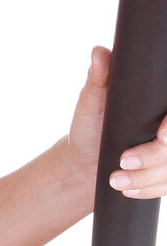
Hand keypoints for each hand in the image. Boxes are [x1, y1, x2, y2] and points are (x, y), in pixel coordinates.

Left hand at [69, 44, 166, 199]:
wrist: (86, 160)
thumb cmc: (91, 124)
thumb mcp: (92, 99)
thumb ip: (99, 77)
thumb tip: (99, 54)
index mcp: (160, 103)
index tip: (161, 136)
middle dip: (152, 158)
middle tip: (122, 162)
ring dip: (146, 179)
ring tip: (115, 181)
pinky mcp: (166, 171)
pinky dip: (149, 190)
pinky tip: (129, 191)